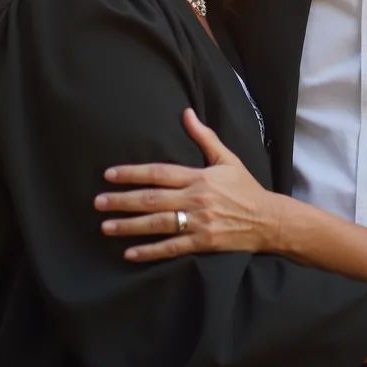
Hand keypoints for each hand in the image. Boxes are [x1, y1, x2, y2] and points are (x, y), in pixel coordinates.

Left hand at [95, 108, 281, 260]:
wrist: (268, 219)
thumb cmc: (245, 187)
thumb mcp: (227, 158)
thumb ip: (204, 137)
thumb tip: (186, 113)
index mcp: (200, 177)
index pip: (159, 173)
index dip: (133, 173)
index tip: (109, 174)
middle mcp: (196, 199)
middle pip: (152, 199)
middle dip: (122, 200)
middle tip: (98, 202)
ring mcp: (199, 223)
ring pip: (158, 224)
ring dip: (129, 226)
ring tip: (106, 226)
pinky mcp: (202, 243)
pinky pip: (171, 248)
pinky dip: (150, 251)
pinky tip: (130, 253)